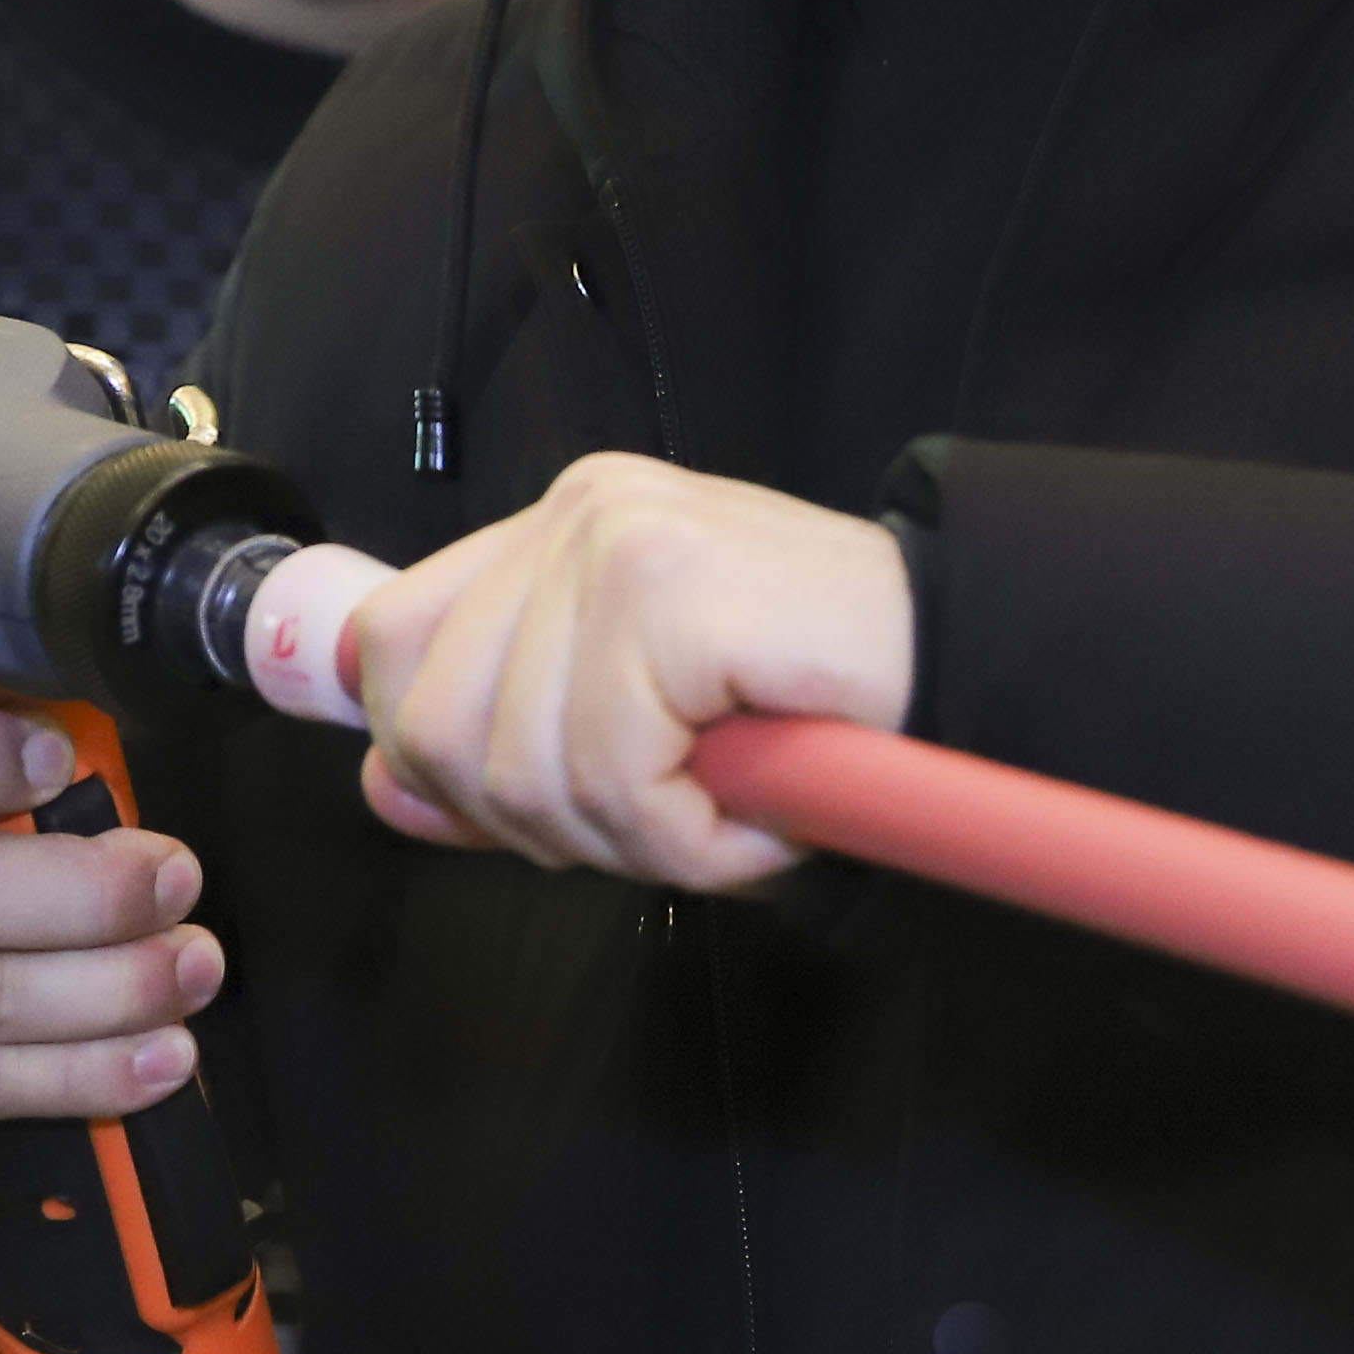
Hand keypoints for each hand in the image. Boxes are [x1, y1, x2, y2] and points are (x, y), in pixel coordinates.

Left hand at [351, 454, 911, 890]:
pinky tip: (758, 806)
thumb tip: (385, 790)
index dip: (433, 758)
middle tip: (666, 818)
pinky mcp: (664, 589)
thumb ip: (508, 752)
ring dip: (635, 838)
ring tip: (728, 807)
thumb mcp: (643, 730)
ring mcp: (614, 542)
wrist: (968, 665)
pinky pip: (612, 777)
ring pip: (522, 769)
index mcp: (557, 531)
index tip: (524, 810)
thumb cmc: (823, 705)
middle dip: (544, 822)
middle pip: (433, 724)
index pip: (393, 644)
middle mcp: (574, 515)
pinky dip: (691, 837)